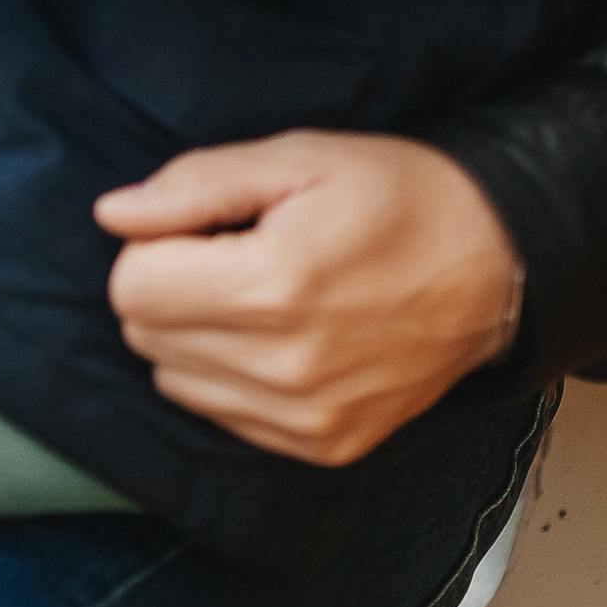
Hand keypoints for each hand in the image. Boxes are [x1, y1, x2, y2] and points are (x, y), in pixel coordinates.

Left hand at [96, 131, 525, 466]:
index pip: (130, 287)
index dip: (155, 243)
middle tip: (236, 253)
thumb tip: (112, 214)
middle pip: (146, 336)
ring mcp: (307, 420)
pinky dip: (230, 375)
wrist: (493, 265)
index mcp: (272, 287)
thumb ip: (194, 185)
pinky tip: (280, 335)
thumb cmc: (394, 197)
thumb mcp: (295, 158)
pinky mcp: (324, 448)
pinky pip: (223, 415)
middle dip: (170, 287)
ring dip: (195, 335)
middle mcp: (285, 369)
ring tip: (261, 292)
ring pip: (175, 381)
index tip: (207, 225)